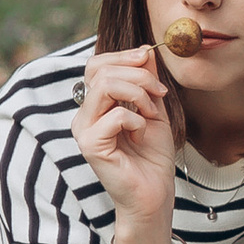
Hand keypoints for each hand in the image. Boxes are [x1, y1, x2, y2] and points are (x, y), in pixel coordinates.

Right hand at [73, 44, 178, 243]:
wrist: (154, 193)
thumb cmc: (152, 156)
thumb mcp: (154, 109)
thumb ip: (146, 81)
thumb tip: (145, 50)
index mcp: (95, 105)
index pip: (97, 64)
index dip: (124, 56)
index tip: (149, 59)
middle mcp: (83, 115)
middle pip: (100, 70)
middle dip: (137, 74)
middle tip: (160, 92)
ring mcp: (84, 130)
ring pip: (105, 86)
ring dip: (138, 94)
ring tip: (150, 113)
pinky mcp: (90, 145)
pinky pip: (116, 115)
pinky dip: (137, 120)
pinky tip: (141, 135)